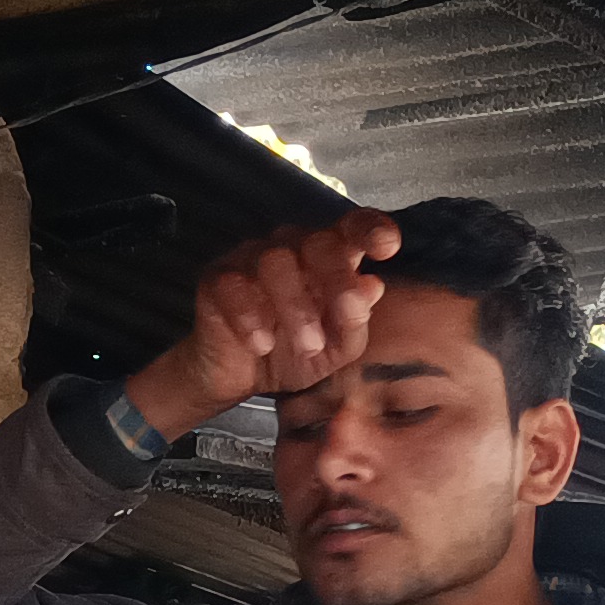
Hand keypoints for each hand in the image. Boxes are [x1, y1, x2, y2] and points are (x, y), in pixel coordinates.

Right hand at [122, 213, 400, 441]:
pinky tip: (262, 344)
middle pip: (318, 241)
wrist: (238, 378)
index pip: (353, 227)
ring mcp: (252, 258)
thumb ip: (354, 325)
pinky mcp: (217, 278)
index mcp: (328, 257)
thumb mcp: (334, 352)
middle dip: (337, 279)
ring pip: (276, 261)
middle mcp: (292, 248)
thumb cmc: (292, 355)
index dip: (371, 229)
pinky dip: (251, 317)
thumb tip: (372, 286)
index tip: (387, 249)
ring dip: (297, 307)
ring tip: (308, 345)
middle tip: (348, 317)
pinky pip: (234, 285)